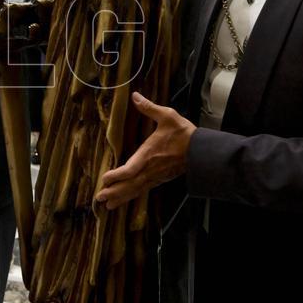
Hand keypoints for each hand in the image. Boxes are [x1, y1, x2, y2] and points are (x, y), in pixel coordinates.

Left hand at [95, 92, 195, 209]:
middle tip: (99, 199)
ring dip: (121, 197)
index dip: (117, 175)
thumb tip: (135, 96)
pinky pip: (143, 189)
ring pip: (136, 190)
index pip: (131, 169)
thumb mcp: (168, 116)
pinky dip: (132, 196)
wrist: (203, 151)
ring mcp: (156, 176)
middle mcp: (151, 169)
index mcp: (150, 154)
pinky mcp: (159, 179)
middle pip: (130, 184)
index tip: (104, 179)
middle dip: (114, 192)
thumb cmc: (184, 133)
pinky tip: (124, 199)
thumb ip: (149, 108)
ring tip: (108, 205)